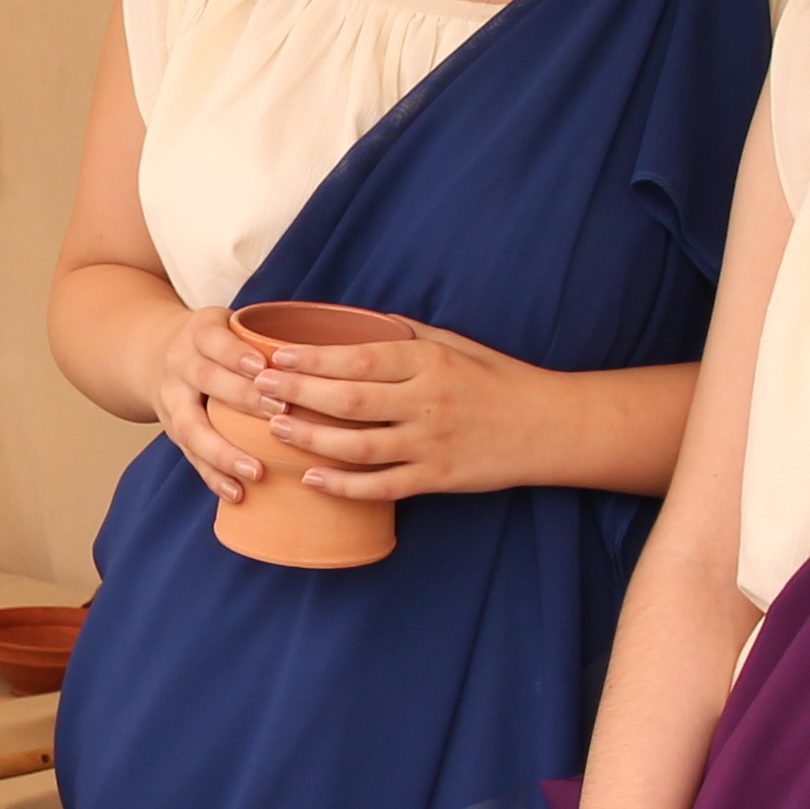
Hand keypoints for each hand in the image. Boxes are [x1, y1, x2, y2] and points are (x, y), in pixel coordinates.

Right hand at [150, 303, 267, 502]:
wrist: (156, 354)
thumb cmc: (219, 342)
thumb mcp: (233, 324)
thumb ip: (269, 337)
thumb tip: (336, 355)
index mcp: (200, 332)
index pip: (213, 340)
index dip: (236, 353)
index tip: (264, 366)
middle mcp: (180, 365)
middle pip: (205, 380)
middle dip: (241, 397)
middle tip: (278, 412)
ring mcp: (172, 401)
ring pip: (192, 427)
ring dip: (224, 451)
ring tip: (256, 471)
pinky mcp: (174, 431)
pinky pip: (191, 457)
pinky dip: (214, 476)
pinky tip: (237, 493)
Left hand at [246, 321, 549, 500]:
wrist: (549, 427)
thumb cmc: (499, 379)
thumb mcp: (457, 344)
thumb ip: (408, 334)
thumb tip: (360, 321)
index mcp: (430, 363)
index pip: (359, 358)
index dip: (313, 359)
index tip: (276, 355)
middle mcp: (427, 402)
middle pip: (349, 401)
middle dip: (298, 395)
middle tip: (260, 390)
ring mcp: (431, 444)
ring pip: (358, 447)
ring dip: (311, 439)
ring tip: (276, 429)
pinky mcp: (438, 479)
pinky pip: (382, 486)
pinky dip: (344, 486)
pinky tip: (312, 479)